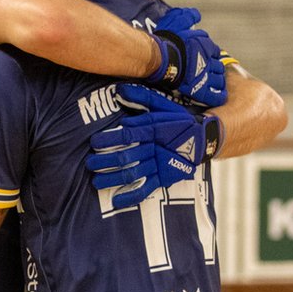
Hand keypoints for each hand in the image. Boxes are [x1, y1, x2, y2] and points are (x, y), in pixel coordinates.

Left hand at [86, 84, 221, 208]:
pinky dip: (131, 196)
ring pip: (133, 174)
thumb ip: (142, 98)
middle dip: (106, 161)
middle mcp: (154, 148)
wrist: (202, 138)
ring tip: (96, 182)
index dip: (110, 139)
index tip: (95, 141)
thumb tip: (119, 90)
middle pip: (127, 157)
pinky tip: (116, 201)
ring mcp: (159, 165)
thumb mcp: (163, 105)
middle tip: (90, 163)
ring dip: (113, 179)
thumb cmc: (178, 120)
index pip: (128, 135)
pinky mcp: (163, 178)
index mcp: (153, 130)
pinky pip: (146, 189)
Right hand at [147, 7, 227, 106]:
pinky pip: (215, 95)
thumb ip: (188, 17)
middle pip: (218, 65)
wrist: (160, 58)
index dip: (211, 54)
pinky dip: (218, 95)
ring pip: (219, 80)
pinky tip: (218, 95)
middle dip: (215, 68)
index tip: (206, 57)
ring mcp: (206, 76)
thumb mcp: (177, 21)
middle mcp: (209, 61)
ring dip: (217, 81)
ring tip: (212, 83)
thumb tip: (196, 14)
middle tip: (208, 71)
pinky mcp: (201, 90)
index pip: (214, 51)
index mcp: (206, 45)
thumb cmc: (167, 40)